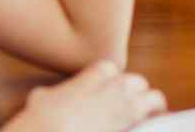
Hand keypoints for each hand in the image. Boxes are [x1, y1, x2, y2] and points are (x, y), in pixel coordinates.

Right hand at [4, 61, 166, 131]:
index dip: (108, 81)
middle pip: (136, 81)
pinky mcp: (133, 127)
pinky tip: (155, 129)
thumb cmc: (39, 124)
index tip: (107, 92)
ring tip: (154, 117)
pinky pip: (155, 124)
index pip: (108, 69)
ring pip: (153, 98)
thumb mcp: (38, 104)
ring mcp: (127, 109)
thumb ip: (47, 97)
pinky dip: (156, 126)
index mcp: (91, 78)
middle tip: (132, 108)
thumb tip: (42, 98)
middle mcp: (114, 89)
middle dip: (135, 93)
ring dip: (153, 106)